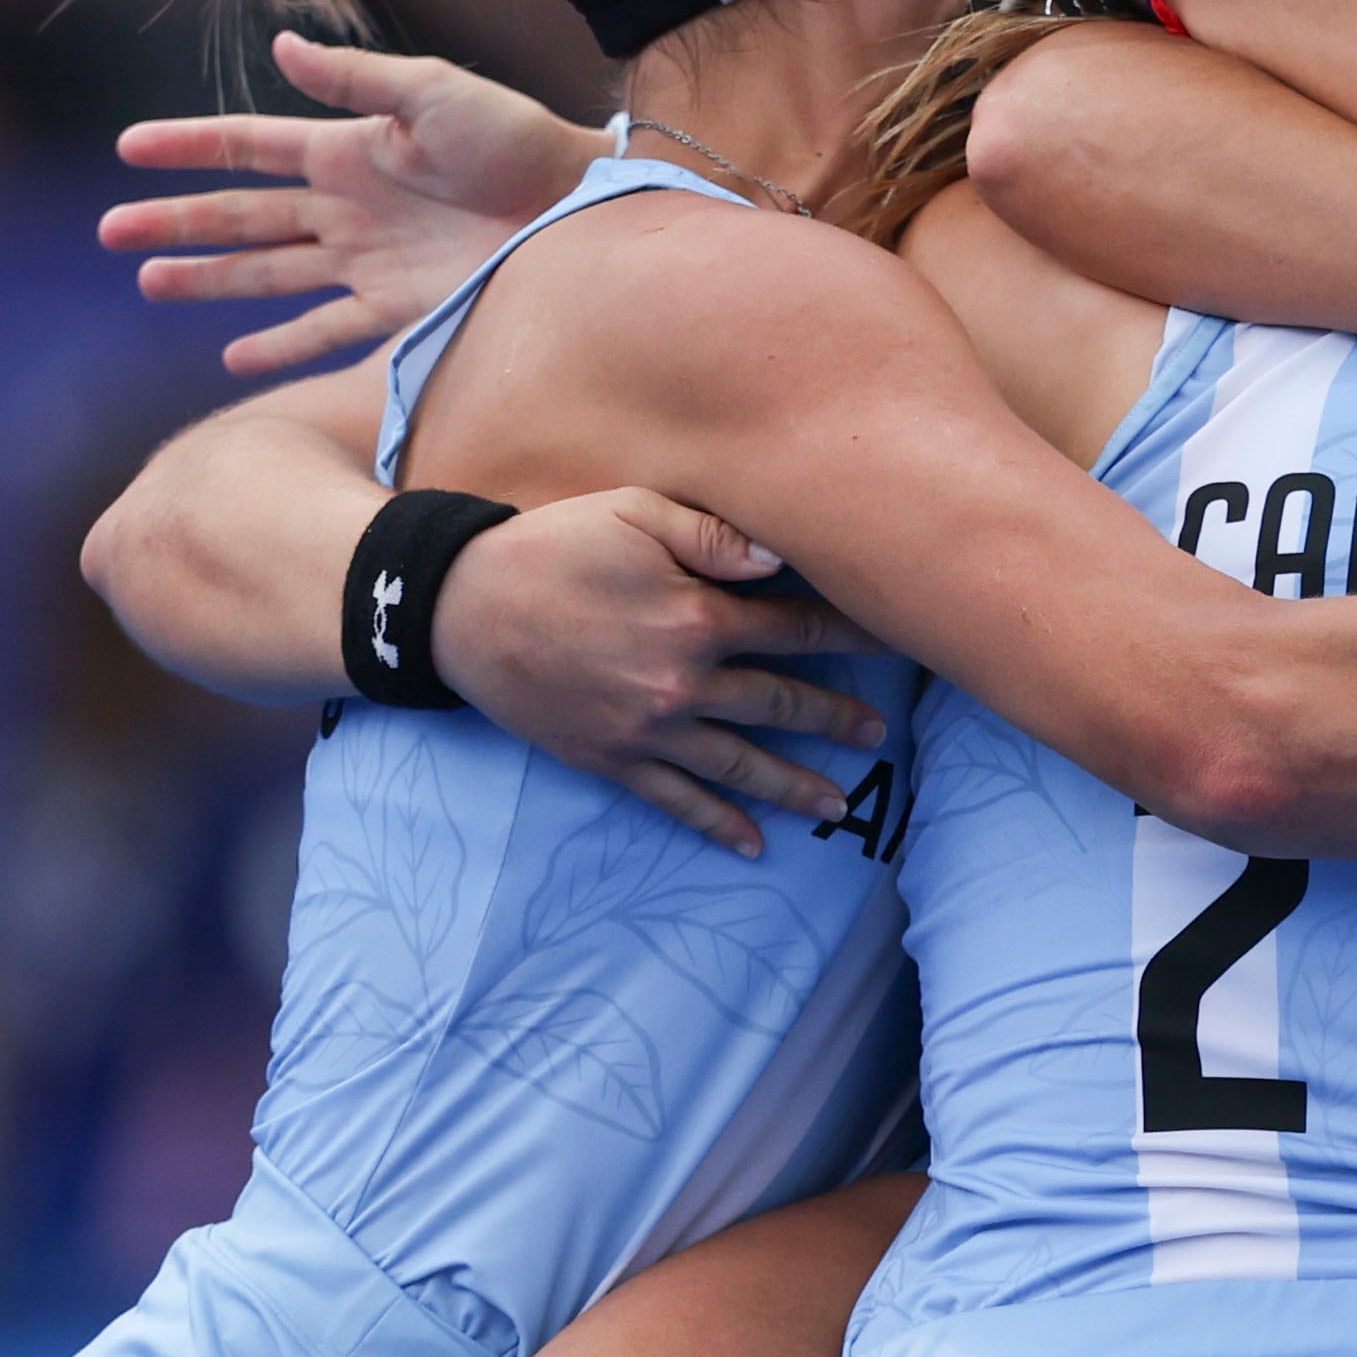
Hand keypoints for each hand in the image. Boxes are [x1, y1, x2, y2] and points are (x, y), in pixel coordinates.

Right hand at [104, 34, 603, 375]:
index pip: (246, 147)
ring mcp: (366, 262)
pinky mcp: (397, 310)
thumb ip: (355, 81)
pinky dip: (281, 347)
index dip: (188, 147)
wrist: (579, 209)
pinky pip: (324, 331)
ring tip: (149, 282)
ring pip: (267, 274)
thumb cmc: (514, 140)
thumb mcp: (433, 94)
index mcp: (345, 149)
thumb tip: (280, 49)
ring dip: (208, 281)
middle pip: (241, 217)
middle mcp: (345, 208)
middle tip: (109, 232)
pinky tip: (235, 358)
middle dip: (176, 223)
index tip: (127, 151)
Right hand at [429, 493, 894, 855]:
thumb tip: (782, 557)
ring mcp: (648, 729)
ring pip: (740, 765)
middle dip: (836, 719)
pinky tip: (752, 846)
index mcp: (698, 617)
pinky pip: (676, 802)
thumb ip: (713, 533)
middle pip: (781, 703)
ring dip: (795, 785)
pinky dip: (716, 825)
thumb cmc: (550, 545)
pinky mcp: (611, 759)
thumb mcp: (632, 511)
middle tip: (879, 736)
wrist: (458, 607)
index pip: (797, 627)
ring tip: (839, 804)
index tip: (898, 641)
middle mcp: (683, 682)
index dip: (852, 633)